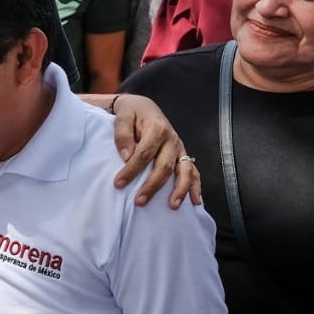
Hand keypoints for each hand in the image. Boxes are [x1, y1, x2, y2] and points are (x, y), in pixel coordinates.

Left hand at [110, 94, 201, 209]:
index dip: (131, 170)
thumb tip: (126, 156)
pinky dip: (195, 186)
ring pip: (184, 171)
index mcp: (157, 129)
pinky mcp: (182, 155)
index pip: (144, 153)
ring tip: (172, 206)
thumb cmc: (132, 114)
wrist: (144, 107)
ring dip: (179, 190)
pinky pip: (193, 171)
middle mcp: (172, 139)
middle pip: (164, 166)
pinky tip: (195, 201)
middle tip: (139, 202)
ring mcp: (180, 148)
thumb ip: (123, 135)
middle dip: (152, 186)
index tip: (118, 184)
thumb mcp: (123, 118)